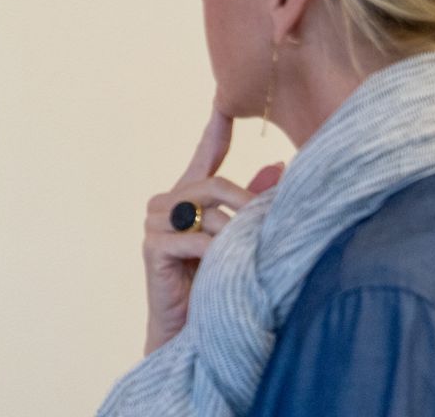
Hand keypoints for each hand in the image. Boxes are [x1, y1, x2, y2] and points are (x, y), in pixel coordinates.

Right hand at [141, 109, 283, 354]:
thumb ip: (253, 204)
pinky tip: (225, 266)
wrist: (191, 333)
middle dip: (245, 201)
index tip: (223, 103)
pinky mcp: (153, 247)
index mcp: (186, 197)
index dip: (215, 130)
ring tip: (250, 254)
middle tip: (269, 221)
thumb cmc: (216, 285)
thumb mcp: (240, 239)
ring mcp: (155, 224)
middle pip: (212, 183)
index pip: (204, 155)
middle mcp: (165, 204)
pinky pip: (195, 238)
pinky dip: (217, 252)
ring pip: (206, 209)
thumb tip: (281, 169)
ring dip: (235, 232)